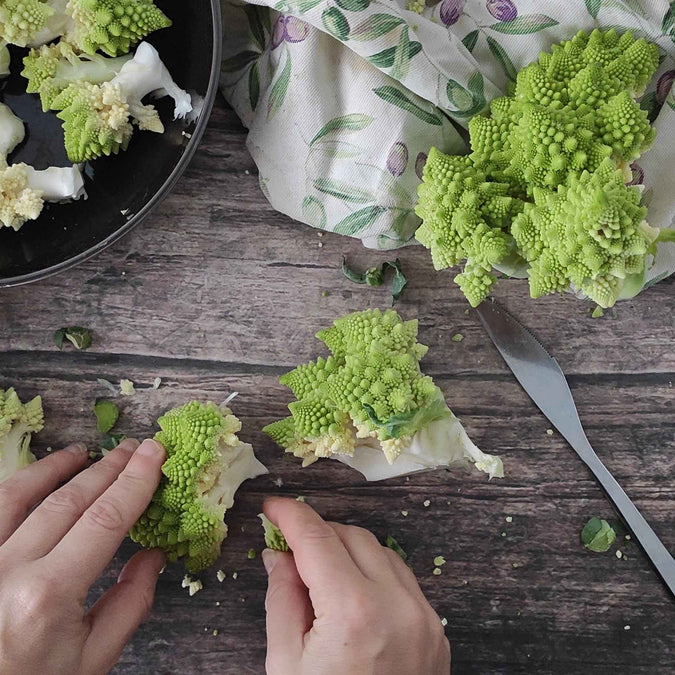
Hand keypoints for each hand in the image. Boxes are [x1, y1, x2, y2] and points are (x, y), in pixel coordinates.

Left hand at [0, 438, 165, 674]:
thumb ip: (129, 604)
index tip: (154, 452)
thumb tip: (153, 554)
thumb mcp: (91, 662)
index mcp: (47, 596)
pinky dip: (16, 488)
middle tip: (132, 448)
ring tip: (83, 453)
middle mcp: (6, 571)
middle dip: (106, 469)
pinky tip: (36, 479)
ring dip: (56, 467)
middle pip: (67, 501)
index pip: (104, 519)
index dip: (134, 481)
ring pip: (17, 495)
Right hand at [261, 498, 450, 674]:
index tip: (271, 507)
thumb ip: (282, 598)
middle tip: (290, 548)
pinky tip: (352, 593)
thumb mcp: (286, 664)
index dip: (290, 515)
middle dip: (317, 533)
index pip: (316, 539)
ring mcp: (423, 617)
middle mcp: (397, 605)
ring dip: (347, 550)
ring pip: (381, 551)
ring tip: (319, 574)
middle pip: (351, 536)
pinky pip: (402, 579)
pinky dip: (374, 572)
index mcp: (353, 613)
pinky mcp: (436, 630)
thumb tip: (280, 554)